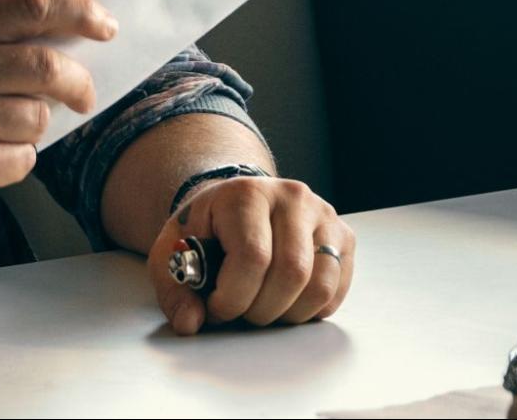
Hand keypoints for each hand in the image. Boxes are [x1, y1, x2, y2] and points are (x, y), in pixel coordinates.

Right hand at [0, 0, 115, 231]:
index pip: (30, 7)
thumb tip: (69, 41)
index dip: (79, 12)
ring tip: (1, 132)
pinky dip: (15, 161)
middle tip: (84, 96)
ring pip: (38, 119)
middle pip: (47, 66)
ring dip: (34, 129)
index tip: (106, 25)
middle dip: (79, 84)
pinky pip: (23, 160)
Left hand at [151, 174, 353, 333]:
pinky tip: (285, 301)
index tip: (217, 308)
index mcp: (246, 194)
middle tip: (241, 312)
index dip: (234, 297)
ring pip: (319, 286)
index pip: (253, 257)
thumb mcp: (173, 251)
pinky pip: (336, 290)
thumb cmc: (206, 228)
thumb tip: (190, 322)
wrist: (234, 204)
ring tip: (262, 308)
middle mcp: (291, 197)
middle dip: (261, 310)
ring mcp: (323, 215)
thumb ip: (173, 288)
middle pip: (291, 274)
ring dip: (288, 314)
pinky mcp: (343, 236)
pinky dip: (311, 310)